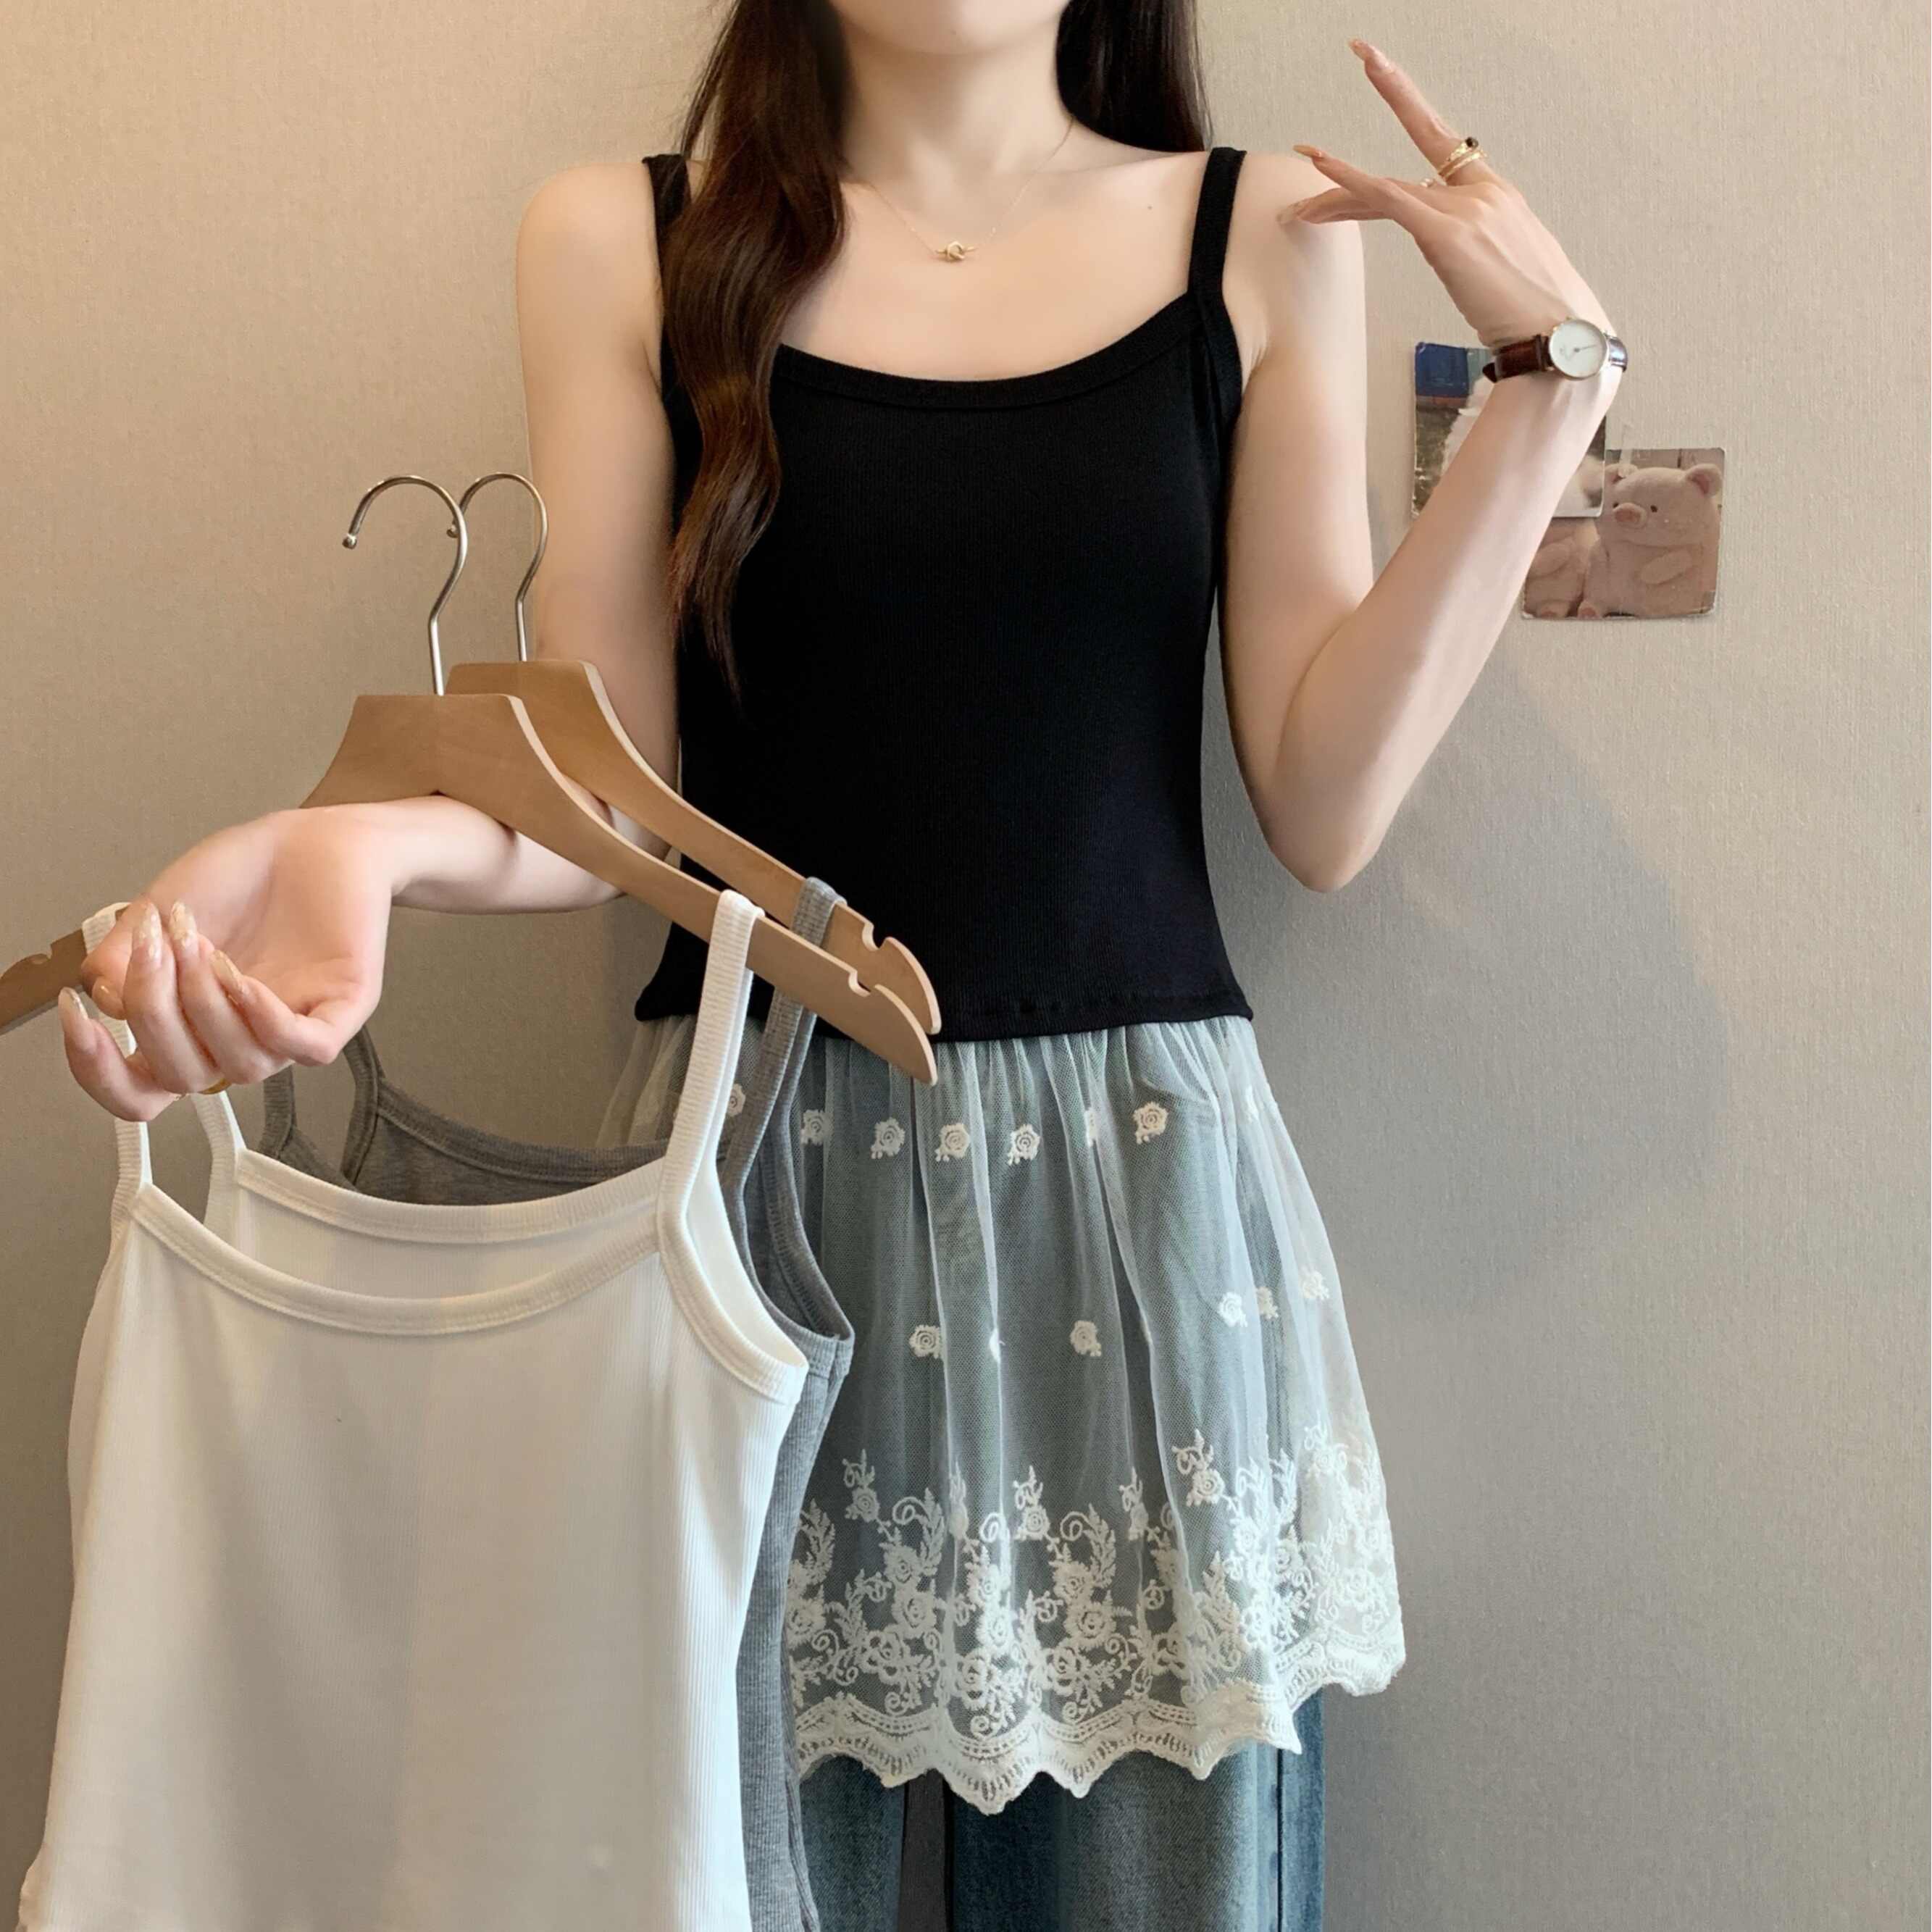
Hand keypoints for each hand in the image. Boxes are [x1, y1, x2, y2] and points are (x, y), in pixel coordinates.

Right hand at [59, 807, 395, 1119]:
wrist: (307, 837)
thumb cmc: (239, 876)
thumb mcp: (155, 913)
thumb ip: (121, 961)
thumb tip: (105, 1001)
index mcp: (189, 1027)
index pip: (139, 1090)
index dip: (98, 1072)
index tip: (78, 1018)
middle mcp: (237, 1038)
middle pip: (183, 1078)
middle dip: (155, 1013)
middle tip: (153, 948)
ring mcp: (290, 1029)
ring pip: (242, 1066)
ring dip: (207, 1006)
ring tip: (199, 945)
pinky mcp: (342, 1011)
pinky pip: (308, 1048)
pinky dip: (269, 1022)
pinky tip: (243, 981)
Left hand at [1281, 39, 1617, 353]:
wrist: (1563, 336)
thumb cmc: (1537, 316)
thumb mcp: (1505, 270)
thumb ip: (1476, 245)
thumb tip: (1452, 246)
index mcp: (1495, 195)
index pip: (1440, 144)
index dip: (1408, 103)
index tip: (1380, 69)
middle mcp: (1481, 192)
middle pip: (1403, 169)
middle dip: (1375, 119)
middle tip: (1345, 83)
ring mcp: (1465, 209)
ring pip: (1382, 191)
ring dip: (1334, 197)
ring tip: (1295, 207)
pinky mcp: (1447, 234)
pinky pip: (1385, 199)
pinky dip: (1348, 181)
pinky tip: (1319, 164)